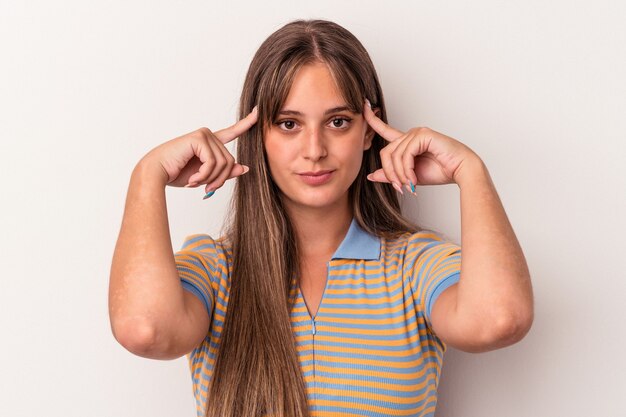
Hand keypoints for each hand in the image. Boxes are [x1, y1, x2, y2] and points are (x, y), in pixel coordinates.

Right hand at [139, 107, 257, 193]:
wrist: (155, 173)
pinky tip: (193, 179)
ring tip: (196, 183)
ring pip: (224, 163)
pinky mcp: (199, 138)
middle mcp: (209, 135)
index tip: (258, 111)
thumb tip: (245, 168)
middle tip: (206, 189)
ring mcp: (205, 134)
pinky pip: (213, 162)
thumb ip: (225, 172)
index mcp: (211, 142)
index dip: (247, 123)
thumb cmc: (177, 174)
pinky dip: (204, 175)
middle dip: (220, 179)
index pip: (233, 132)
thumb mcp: (206, 176)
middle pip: (231, 161)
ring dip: (211, 179)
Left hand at [363, 101, 479, 192]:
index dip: (372, 119)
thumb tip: (371, 176)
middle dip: (390, 173)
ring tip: (409, 185)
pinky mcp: (422, 135)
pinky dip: (407, 170)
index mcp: (407, 142)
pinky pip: (405, 154)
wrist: (461, 171)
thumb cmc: (440, 171)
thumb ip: (391, 174)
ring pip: (394, 155)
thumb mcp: (408, 176)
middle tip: (400, 188)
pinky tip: (413, 178)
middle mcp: (411, 135)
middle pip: (386, 152)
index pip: (385, 129)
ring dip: (400, 175)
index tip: (364, 107)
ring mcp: (417, 133)